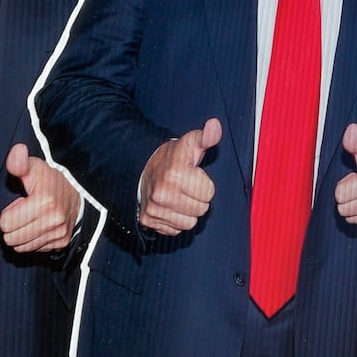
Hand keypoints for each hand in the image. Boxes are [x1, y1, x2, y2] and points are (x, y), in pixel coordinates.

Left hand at [0, 144, 82, 252]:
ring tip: (33, 218)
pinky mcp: (62, 242)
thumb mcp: (35, 167)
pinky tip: (40, 225)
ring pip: (22, 247)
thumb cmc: (51, 179)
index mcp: (45, 201)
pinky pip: (34, 250)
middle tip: (25, 211)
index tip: (21, 202)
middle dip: (13, 225)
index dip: (8, 212)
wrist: (78, 191)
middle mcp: (54, 220)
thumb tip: (17, 151)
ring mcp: (59, 233)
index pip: (5, 224)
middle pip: (12, 239)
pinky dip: (33, 239)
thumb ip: (19, 162)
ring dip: (22, 234)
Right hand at [139, 119, 220, 234]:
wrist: (141, 167)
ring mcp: (154, 208)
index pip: (209, 193)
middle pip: (201, 210)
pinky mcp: (148, 221)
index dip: (205, 184)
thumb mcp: (190, 143)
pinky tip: (170, 207)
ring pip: (189, 223)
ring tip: (179, 197)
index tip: (194, 176)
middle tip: (187, 188)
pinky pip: (175, 230)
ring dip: (187, 212)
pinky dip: (174, 221)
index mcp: (175, 174)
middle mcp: (162, 193)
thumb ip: (206, 137)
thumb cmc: (171, 158)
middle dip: (198, 199)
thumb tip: (215, 125)